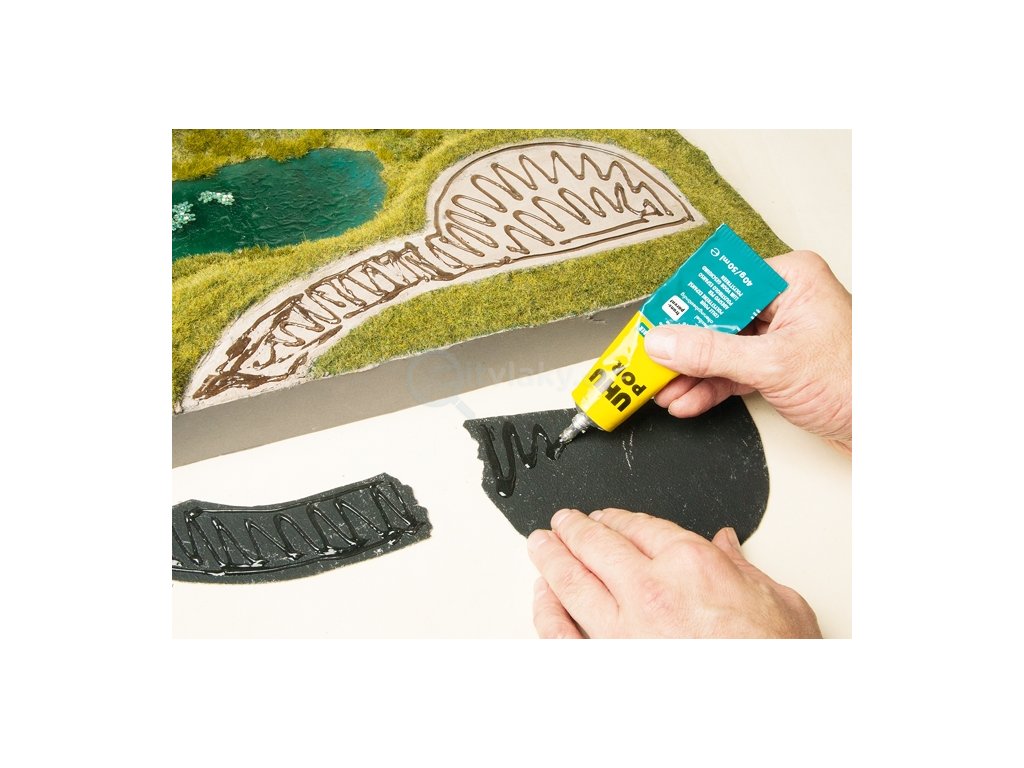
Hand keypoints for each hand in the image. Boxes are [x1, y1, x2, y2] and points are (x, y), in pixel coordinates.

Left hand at [528, 508, 820, 638]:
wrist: (768, 706)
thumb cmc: (777, 661)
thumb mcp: (779, 603)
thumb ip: (743, 568)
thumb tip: (728, 545)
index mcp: (692, 566)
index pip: (642, 527)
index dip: (619, 518)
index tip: (609, 518)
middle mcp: (651, 592)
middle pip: (598, 545)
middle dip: (576, 529)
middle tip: (563, 522)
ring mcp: (623, 631)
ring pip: (572, 582)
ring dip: (551, 558)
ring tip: (541, 545)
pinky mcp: (607, 665)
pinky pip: (562, 635)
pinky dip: (547, 611)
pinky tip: (542, 597)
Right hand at [643, 250, 851, 452]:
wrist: (889, 431)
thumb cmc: (858, 384)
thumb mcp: (772, 364)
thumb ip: (711, 353)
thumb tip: (664, 342)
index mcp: (791, 278)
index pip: (721, 283)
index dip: (684, 306)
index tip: (652, 325)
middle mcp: (786, 300)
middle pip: (717, 318)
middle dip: (683, 349)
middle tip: (649, 362)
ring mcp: (782, 335)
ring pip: (722, 348)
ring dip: (692, 373)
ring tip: (662, 390)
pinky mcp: (780, 366)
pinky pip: (734, 371)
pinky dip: (711, 387)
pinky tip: (688, 401)